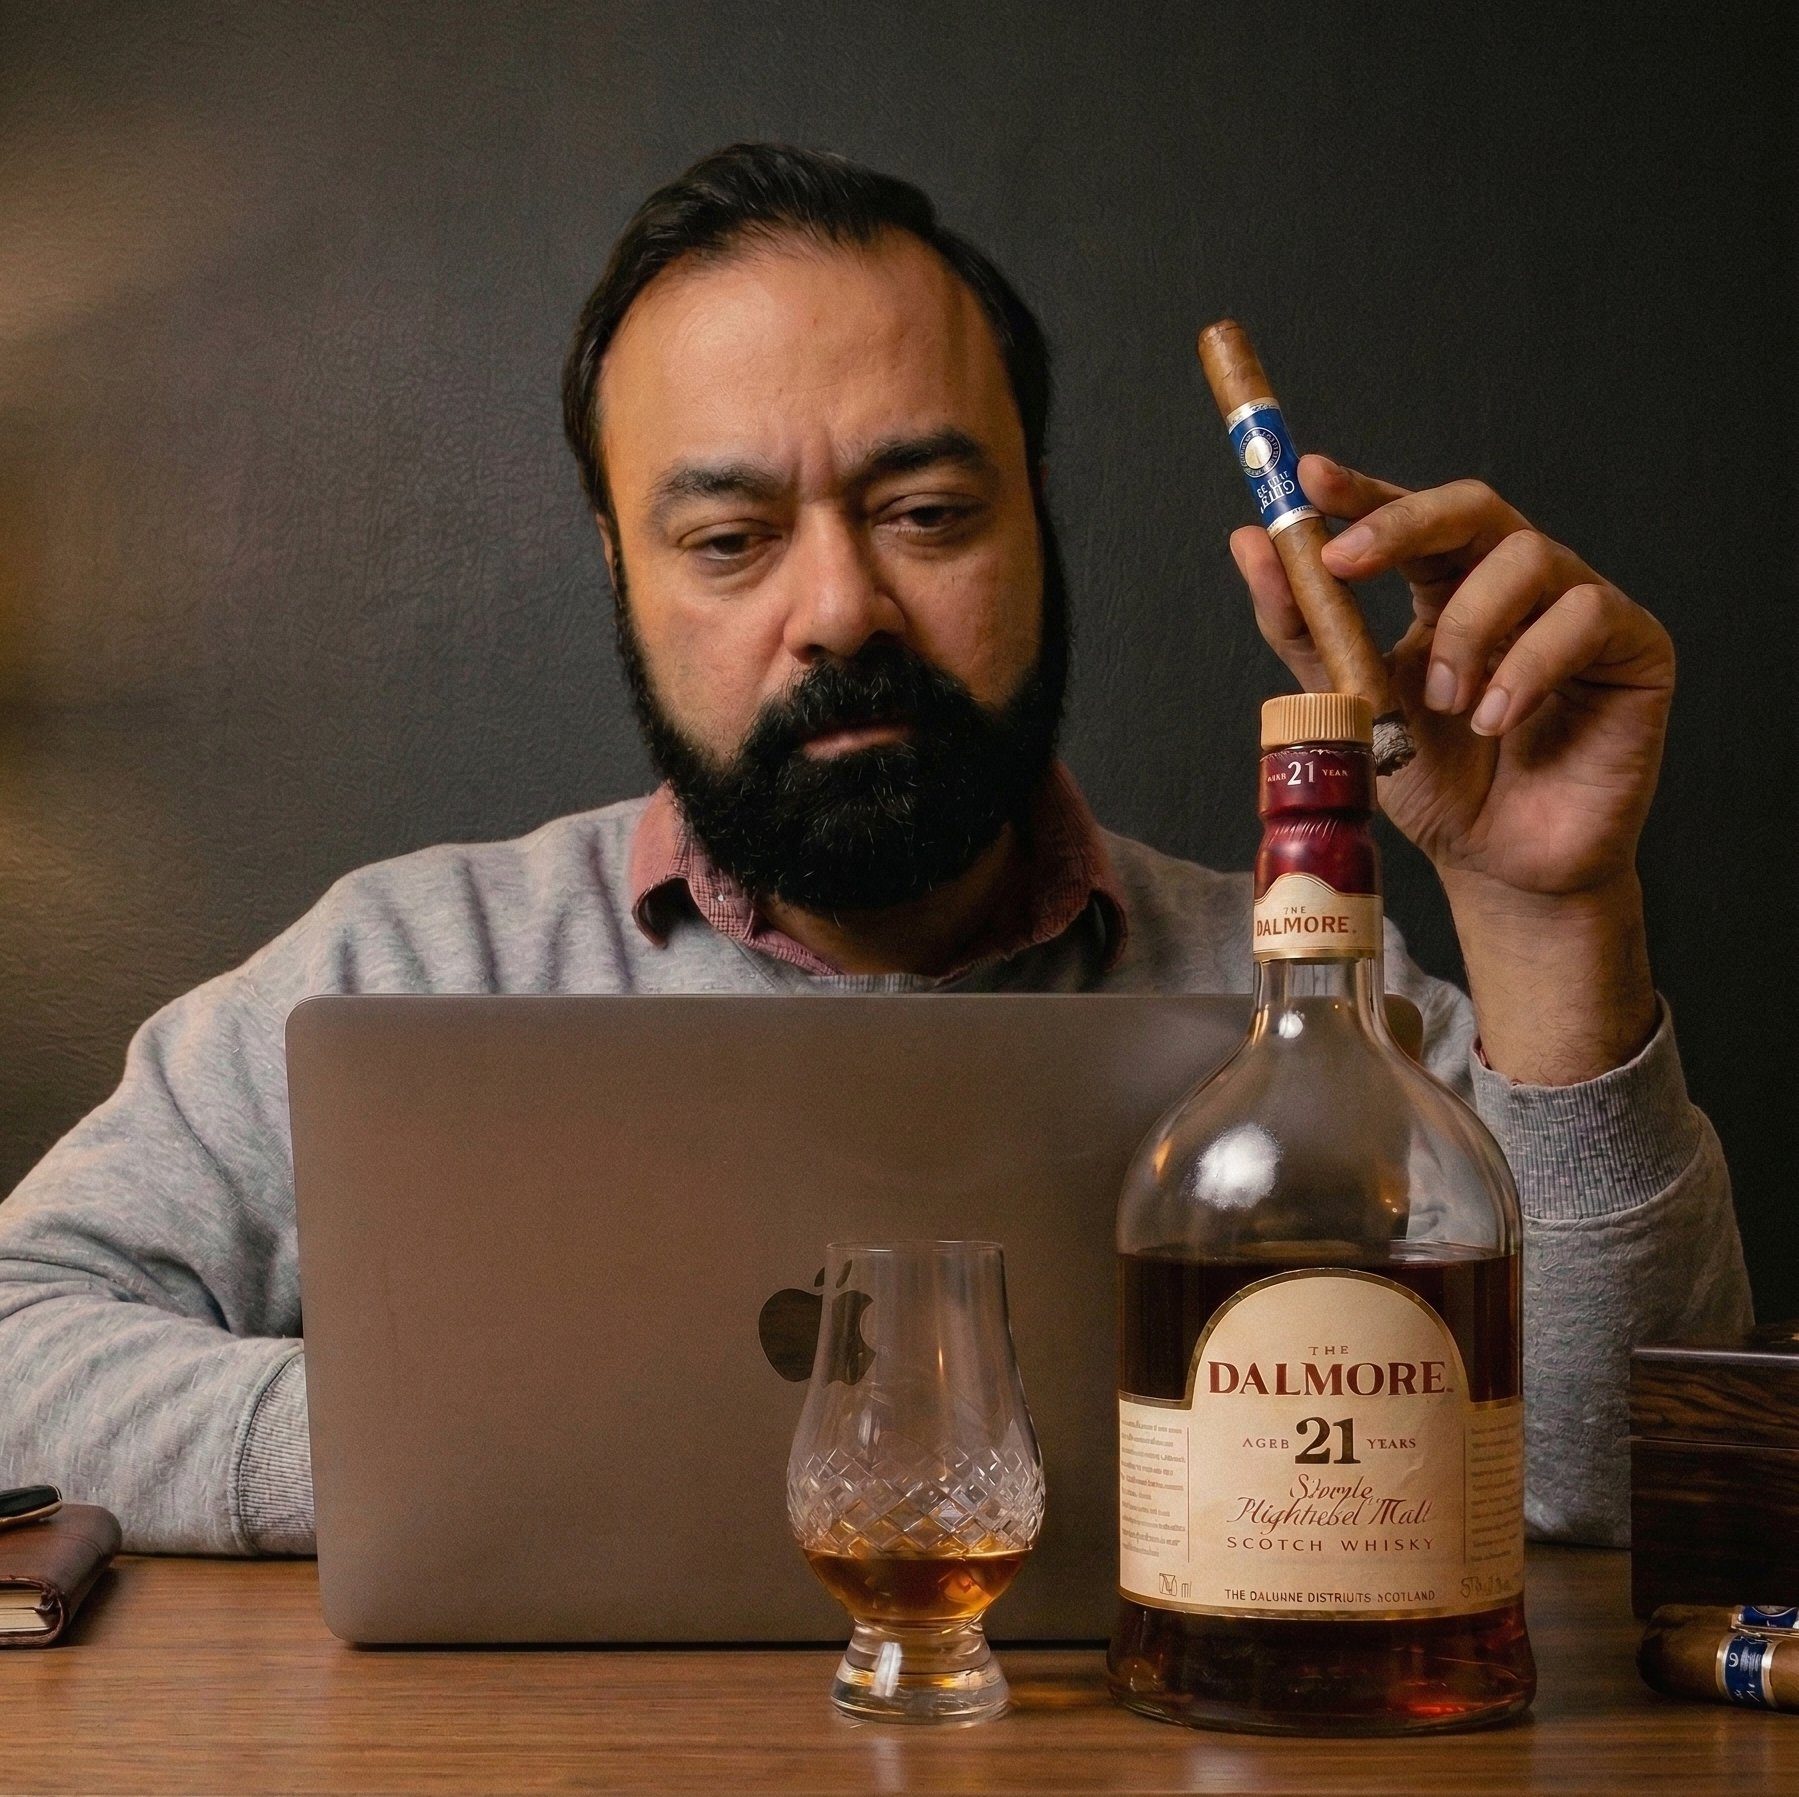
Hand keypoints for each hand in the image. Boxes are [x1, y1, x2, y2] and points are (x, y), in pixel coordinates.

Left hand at [1230, 455, 1673, 900]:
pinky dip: (1527, 666)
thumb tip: (1250, 542)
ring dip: (1466, 627)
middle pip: (1472, 507)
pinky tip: (1497, 719)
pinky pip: (1584, 614)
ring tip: (1445, 701)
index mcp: (1448, 590)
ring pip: (1527, 556)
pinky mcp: (1634, 645)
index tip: (1308, 478)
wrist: (1498, 864)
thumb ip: (1306, 628)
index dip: (1363, 492)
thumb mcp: (1352, 704)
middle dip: (1402, 524)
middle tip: (1345, 561)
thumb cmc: (1435, 786)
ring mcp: (1578, 607)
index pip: (1410, 518)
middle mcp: (1516, 585)